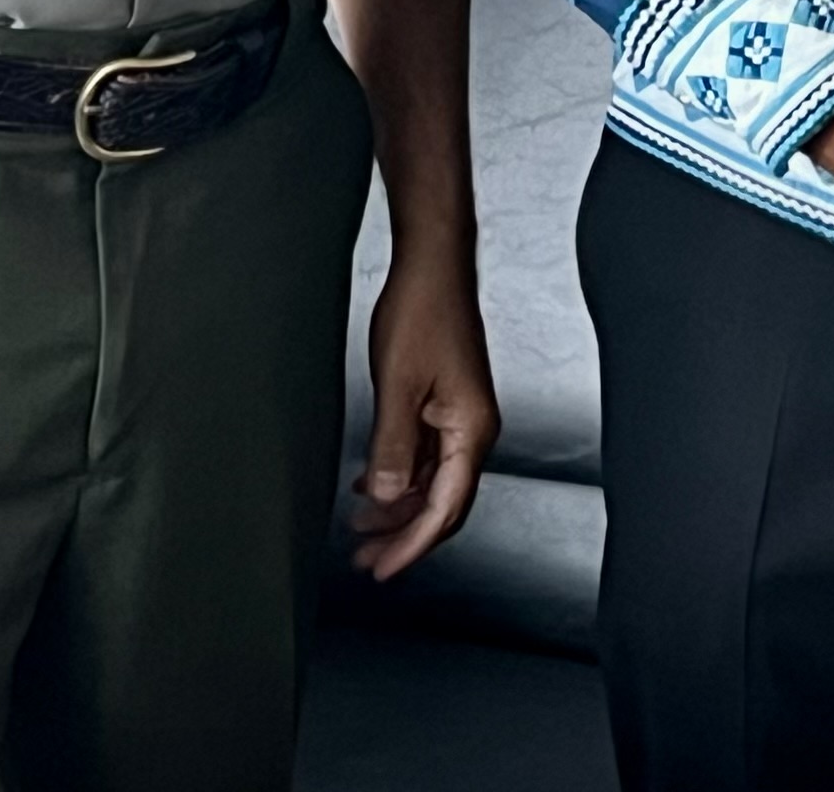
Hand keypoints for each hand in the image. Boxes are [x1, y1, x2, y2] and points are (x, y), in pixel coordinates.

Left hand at [349, 249, 499, 579]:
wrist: (432, 265)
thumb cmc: (423, 312)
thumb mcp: (398, 386)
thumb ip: (392, 447)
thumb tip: (384, 498)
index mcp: (471, 431)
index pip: (445, 509)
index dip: (412, 545)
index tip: (382, 568)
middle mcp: (472, 430)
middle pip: (443, 503)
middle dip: (404, 536)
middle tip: (365, 560)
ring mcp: (459, 418)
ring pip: (431, 482)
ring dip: (398, 508)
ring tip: (361, 528)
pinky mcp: (444, 404)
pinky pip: (424, 458)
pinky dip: (398, 477)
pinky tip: (370, 485)